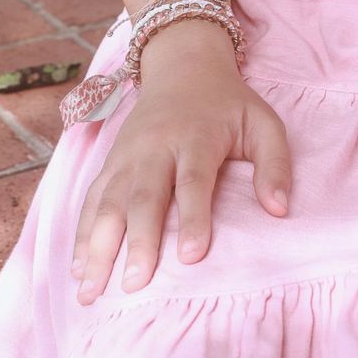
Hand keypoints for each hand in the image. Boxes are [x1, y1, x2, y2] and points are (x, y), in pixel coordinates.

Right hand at [68, 53, 292, 304]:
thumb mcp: (263, 122)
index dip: (193, 218)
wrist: (183, 67)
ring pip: (108, 203)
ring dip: (97, 247)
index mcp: (196, 137)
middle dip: (138, 241)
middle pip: (143, 197)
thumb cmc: (229, 105)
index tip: (192, 257)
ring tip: (91, 290)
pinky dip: (82, 234)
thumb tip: (280, 209)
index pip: (193, 181)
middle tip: (136, 284)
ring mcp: (127, 156)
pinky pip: (92, 200)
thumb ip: (275, 163)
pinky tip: (78, 269)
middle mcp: (155, 148)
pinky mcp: (110, 163)